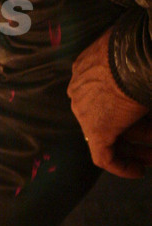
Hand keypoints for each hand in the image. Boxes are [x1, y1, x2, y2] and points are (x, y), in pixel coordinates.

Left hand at [68, 27, 150, 177]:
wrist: (134, 56)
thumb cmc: (140, 54)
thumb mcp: (135, 65)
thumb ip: (135, 74)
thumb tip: (143, 83)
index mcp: (85, 70)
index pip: (101, 95)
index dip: (124, 109)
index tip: (141, 117)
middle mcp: (80, 91)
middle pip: (106, 116)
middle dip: (131, 131)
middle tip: (151, 141)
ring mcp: (85, 111)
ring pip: (110, 135)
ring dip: (134, 148)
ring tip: (151, 157)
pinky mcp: (95, 130)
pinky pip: (104, 156)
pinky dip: (121, 166)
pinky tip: (138, 172)